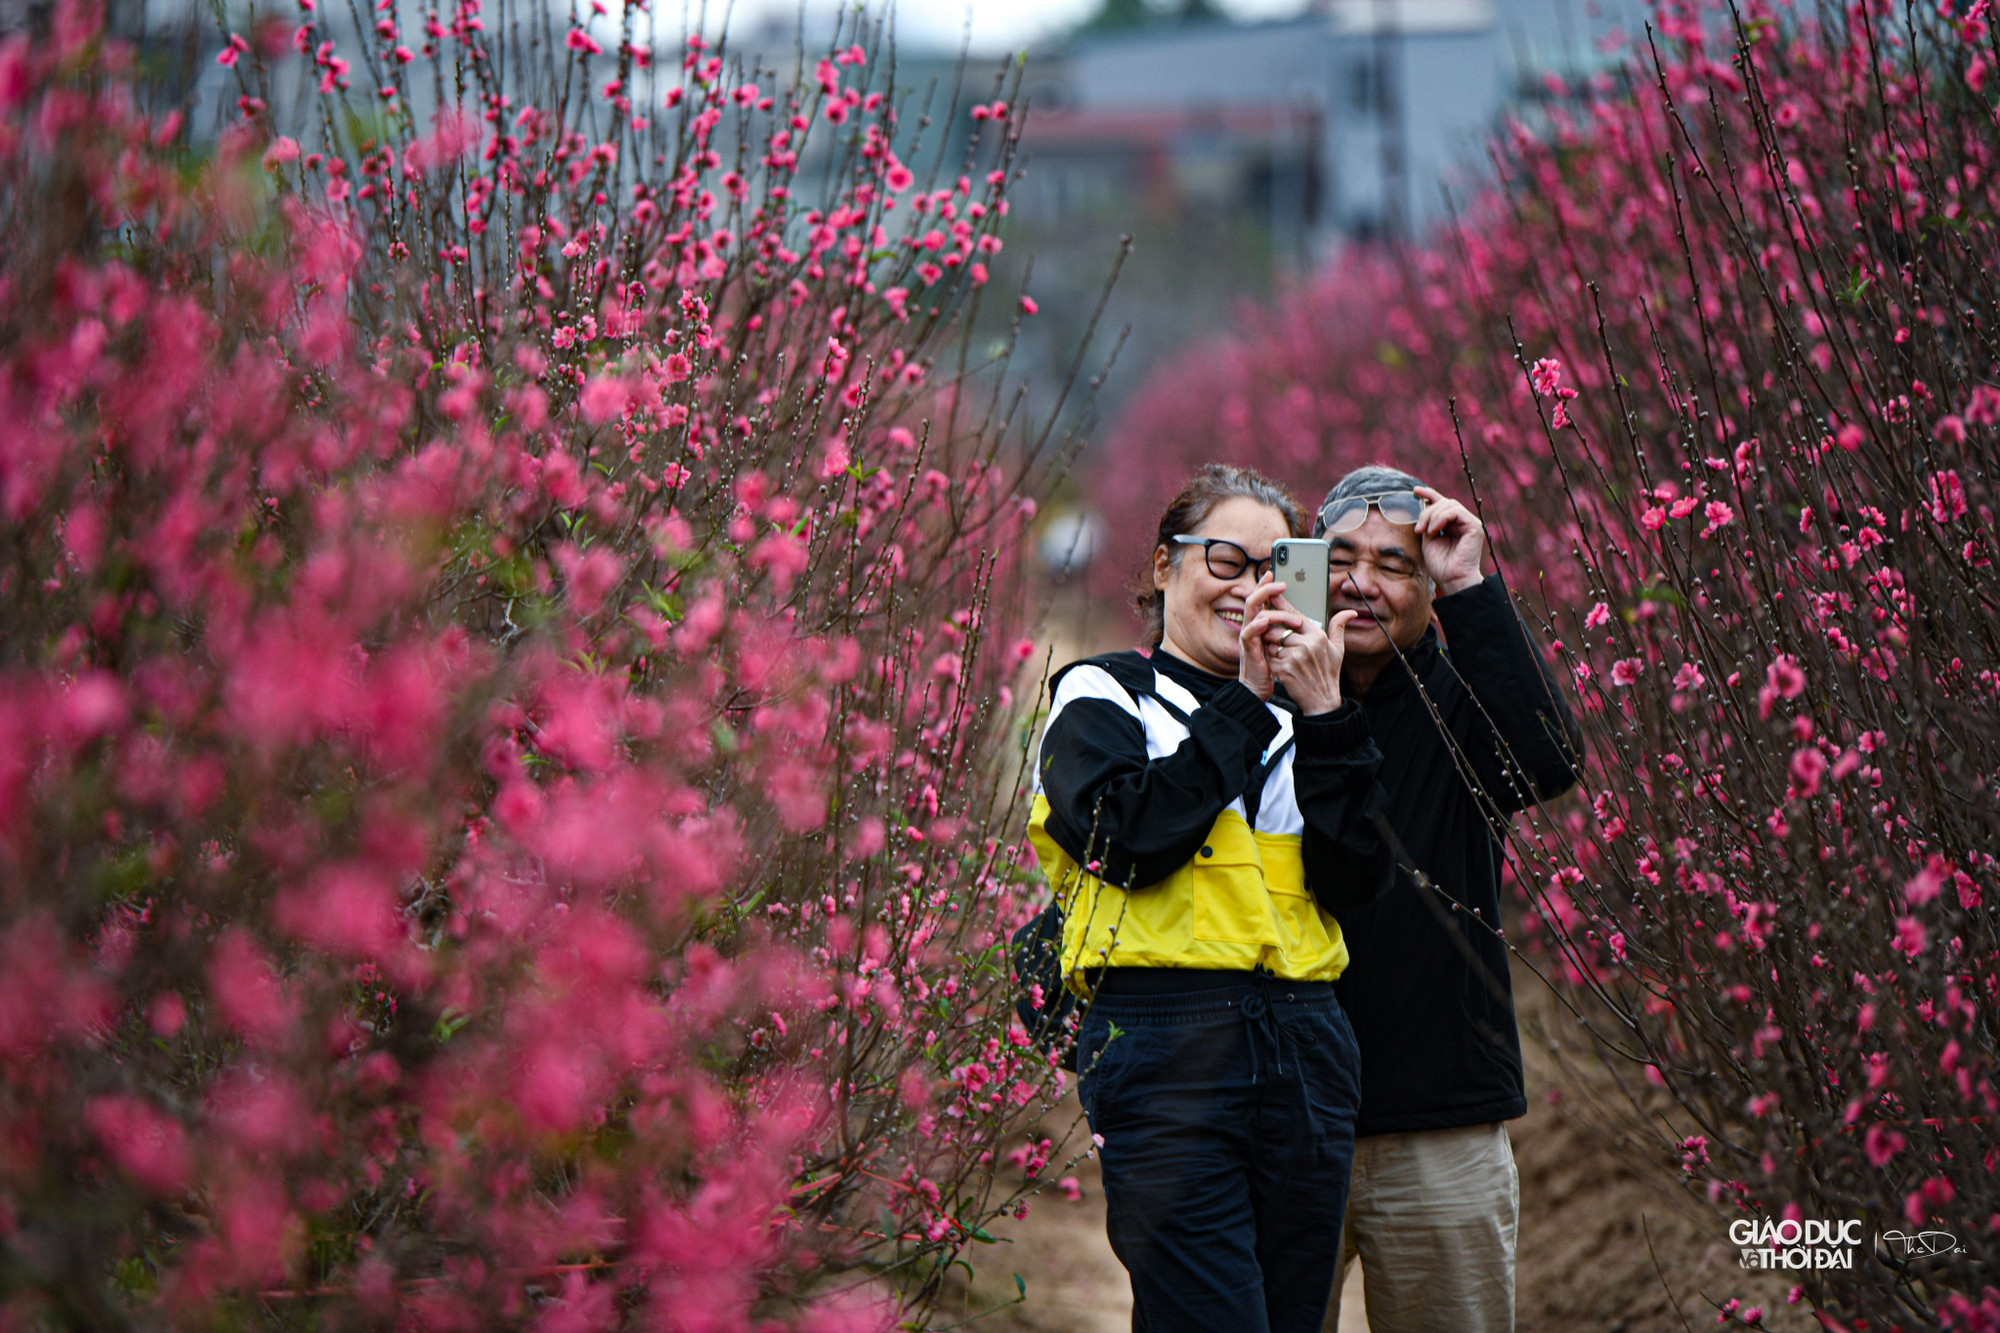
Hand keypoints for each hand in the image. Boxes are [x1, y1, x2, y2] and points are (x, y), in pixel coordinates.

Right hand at [1237, 577, 1288, 700]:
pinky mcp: (1248, 650)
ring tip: (1292, 618)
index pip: (1262, 599)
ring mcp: (1249, 638)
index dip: (1265, 585)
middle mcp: (1252, 626)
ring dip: (1273, 612)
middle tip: (1282, 584)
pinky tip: (1265, 622)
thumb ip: (1300, 630)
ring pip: (1253, 614)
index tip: (1273, 572)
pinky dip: (1256, 626)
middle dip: (1266, 589)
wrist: (1260, 688)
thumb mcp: (1290, 645)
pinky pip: (1248, 634)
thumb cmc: (1275, 666)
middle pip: (1254, 600)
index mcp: (1261, 623)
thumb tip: (1316, 617)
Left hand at [1269, 609, 1355, 715]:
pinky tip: (1277, 663)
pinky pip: (1268, 656)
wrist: (1322, 701)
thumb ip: (1339, 627)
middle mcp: (1307, 644)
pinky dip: (1269, 658)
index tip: (1270, 594)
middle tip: (1273, 636)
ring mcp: (1294, 657)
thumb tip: (1350, 612)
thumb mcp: (1338, 650)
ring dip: (1270, 645)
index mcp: (1318, 636)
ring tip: (1277, 651)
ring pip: (1271, 641)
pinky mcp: (1284, 669)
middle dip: (1272, 630)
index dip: (1281, 603)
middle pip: (1278, 628)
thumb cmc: (1329, 673)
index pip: (1295, 615)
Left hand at [1413, 485, 1485, 595]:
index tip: (1415, 491)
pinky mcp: (1474, 527)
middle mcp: (1462, 522)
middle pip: (1443, 503)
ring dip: (1433, 515)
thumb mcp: (1428, 539)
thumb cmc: (1441, 565)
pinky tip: (1435, 529)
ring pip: (1449, 505)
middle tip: (1419, 529)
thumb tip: (1423, 502)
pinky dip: (1442, 517)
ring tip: (1427, 531)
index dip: (1429, 494)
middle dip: (1427, 512)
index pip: (1442, 503)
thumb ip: (1427, 522)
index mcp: (1452, 525)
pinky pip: (1456, 512)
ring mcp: (1469, 523)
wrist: (1451, 579)